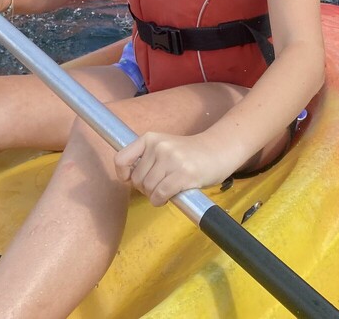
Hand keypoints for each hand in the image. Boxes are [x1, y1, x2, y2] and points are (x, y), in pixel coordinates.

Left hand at [114, 131, 234, 206]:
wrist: (218, 150)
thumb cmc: (189, 154)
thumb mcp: (163, 148)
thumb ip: (146, 159)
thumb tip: (127, 178)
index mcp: (150, 138)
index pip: (121, 159)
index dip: (123, 174)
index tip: (131, 180)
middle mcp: (158, 146)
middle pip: (137, 179)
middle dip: (144, 189)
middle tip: (158, 186)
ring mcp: (171, 159)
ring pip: (148, 188)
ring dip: (154, 196)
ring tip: (166, 190)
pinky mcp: (184, 173)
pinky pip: (160, 194)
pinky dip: (160, 200)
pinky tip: (168, 198)